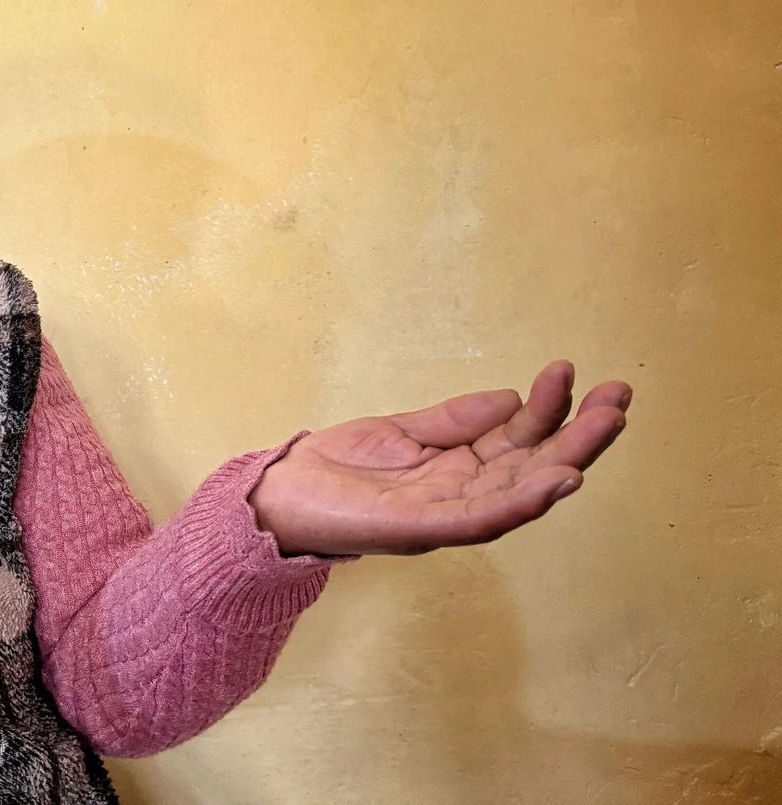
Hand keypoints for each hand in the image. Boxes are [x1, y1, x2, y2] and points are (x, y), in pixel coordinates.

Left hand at [248, 362, 632, 555]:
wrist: (280, 494)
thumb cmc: (339, 468)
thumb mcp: (402, 431)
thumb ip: (455, 419)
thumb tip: (512, 399)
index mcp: (458, 472)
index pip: (519, 442)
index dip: (550, 411)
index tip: (574, 372)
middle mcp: (461, 497)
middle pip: (533, 467)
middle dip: (580, 435)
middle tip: (620, 398)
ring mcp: (443, 516)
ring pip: (519, 493)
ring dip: (565, 464)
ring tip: (603, 429)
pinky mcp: (418, 530)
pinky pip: (480, 520)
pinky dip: (521, 502)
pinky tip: (555, 480)